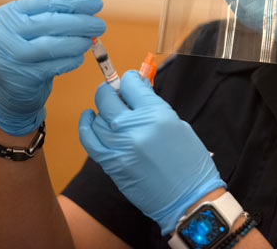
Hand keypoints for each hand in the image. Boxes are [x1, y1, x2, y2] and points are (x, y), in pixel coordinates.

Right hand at [0, 0, 104, 135]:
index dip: (76, 1)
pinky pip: (52, 66)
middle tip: (99, 25)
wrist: (9, 89)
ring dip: (77, 43)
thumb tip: (91, 8)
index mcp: (9, 13)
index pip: (47, 1)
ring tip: (89, 42)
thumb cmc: (30, 51)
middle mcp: (4, 32)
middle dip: (81, 22)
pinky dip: (70, 61)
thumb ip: (57, 16)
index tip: (97, 3)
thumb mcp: (35, 29)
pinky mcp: (19, 77)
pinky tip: (78, 58)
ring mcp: (9, 55)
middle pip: (51, 22)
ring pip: (51, 45)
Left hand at [78, 70, 224, 233]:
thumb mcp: (177, 124)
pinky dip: (86, 126)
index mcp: (156, 114)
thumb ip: (153, 107)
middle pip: (107, 97)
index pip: (131, 83)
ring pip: (98, 117)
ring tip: (112, 111)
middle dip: (111, 89)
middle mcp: (134, 128)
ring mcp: (119, 147)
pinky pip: (89, 140)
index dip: (131, 79)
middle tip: (117, 91)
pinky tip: (89, 117)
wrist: (188, 197)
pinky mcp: (111, 164)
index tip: (132, 81)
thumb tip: (137, 92)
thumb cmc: (189, 161)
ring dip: (104, 110)